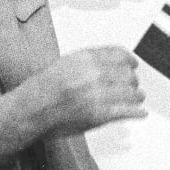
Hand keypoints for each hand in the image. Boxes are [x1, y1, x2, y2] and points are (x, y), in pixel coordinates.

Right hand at [31, 46, 146, 136]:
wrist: (28, 111)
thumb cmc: (41, 89)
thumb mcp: (64, 63)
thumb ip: (88, 61)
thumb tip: (111, 60)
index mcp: (85, 58)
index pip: (119, 54)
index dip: (130, 60)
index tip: (134, 64)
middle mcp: (94, 74)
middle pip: (128, 74)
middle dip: (132, 80)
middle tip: (134, 85)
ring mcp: (98, 95)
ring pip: (131, 92)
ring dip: (137, 96)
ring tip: (138, 98)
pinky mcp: (99, 115)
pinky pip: (127, 112)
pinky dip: (137, 113)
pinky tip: (141, 113)